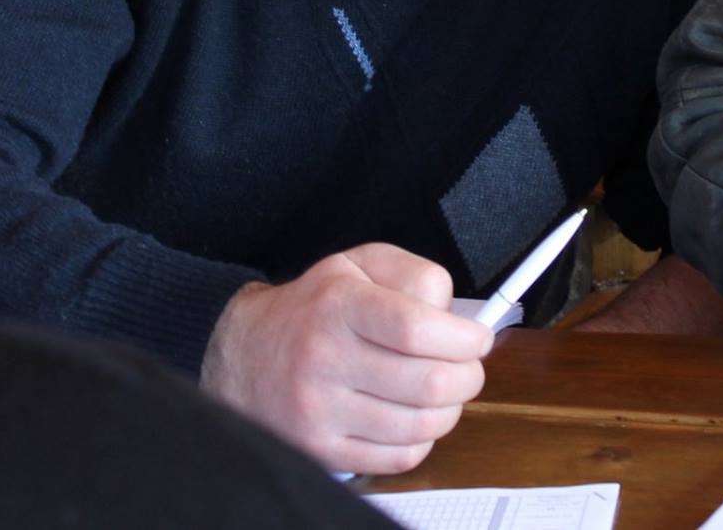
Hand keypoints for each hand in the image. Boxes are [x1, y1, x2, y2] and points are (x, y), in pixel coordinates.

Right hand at [199, 243, 491, 473]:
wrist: (245, 354)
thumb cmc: (316, 307)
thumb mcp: (359, 264)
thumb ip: (414, 275)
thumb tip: (455, 318)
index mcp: (339, 304)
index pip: (416, 327)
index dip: (463, 339)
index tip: (477, 339)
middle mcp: (325, 357)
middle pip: (429, 383)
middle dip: (468, 377)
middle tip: (468, 368)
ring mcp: (320, 409)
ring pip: (420, 425)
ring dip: (449, 410)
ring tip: (442, 392)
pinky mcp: (321, 448)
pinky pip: (398, 457)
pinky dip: (421, 440)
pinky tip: (412, 416)